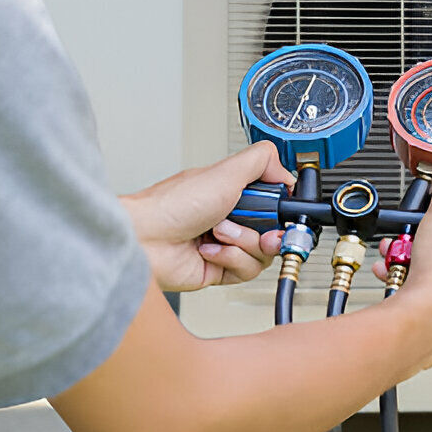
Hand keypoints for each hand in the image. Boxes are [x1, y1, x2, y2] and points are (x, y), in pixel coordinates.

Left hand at [120, 142, 295, 291]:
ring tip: (218, 233)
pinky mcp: (220, 269)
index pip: (276, 204)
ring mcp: (226, 245)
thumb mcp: (225, 171)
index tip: (283, 213)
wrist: (144, 239)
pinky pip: (246, 271)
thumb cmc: (172, 204)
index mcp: (235, 194)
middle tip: (258, 228)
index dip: (283, 211)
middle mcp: (233, 219)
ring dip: (242, 243)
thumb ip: (261, 161)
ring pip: (263, 253)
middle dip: (266, 231)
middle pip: (275, 231)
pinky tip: (209, 249)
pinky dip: (230, 259)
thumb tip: (287, 171)